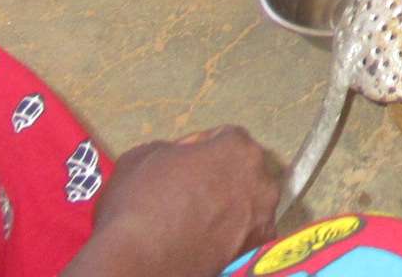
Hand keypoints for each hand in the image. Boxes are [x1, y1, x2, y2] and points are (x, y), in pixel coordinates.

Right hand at [70, 127, 276, 276]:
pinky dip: (233, 236)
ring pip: (250, 203)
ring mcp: (263, 217)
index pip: (224, 139)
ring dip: (231, 206)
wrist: (139, 263)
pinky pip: (248, 234)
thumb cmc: (139, 204)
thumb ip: (175, 149)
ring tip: (199, 220)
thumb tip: (181, 158)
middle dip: (222, 176)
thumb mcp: (144, 155)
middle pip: (244, 170)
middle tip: (192, 192)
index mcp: (238, 148)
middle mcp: (261, 180)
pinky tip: (208, 240)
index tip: (183, 164)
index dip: (201, 149)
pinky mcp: (257, 250)